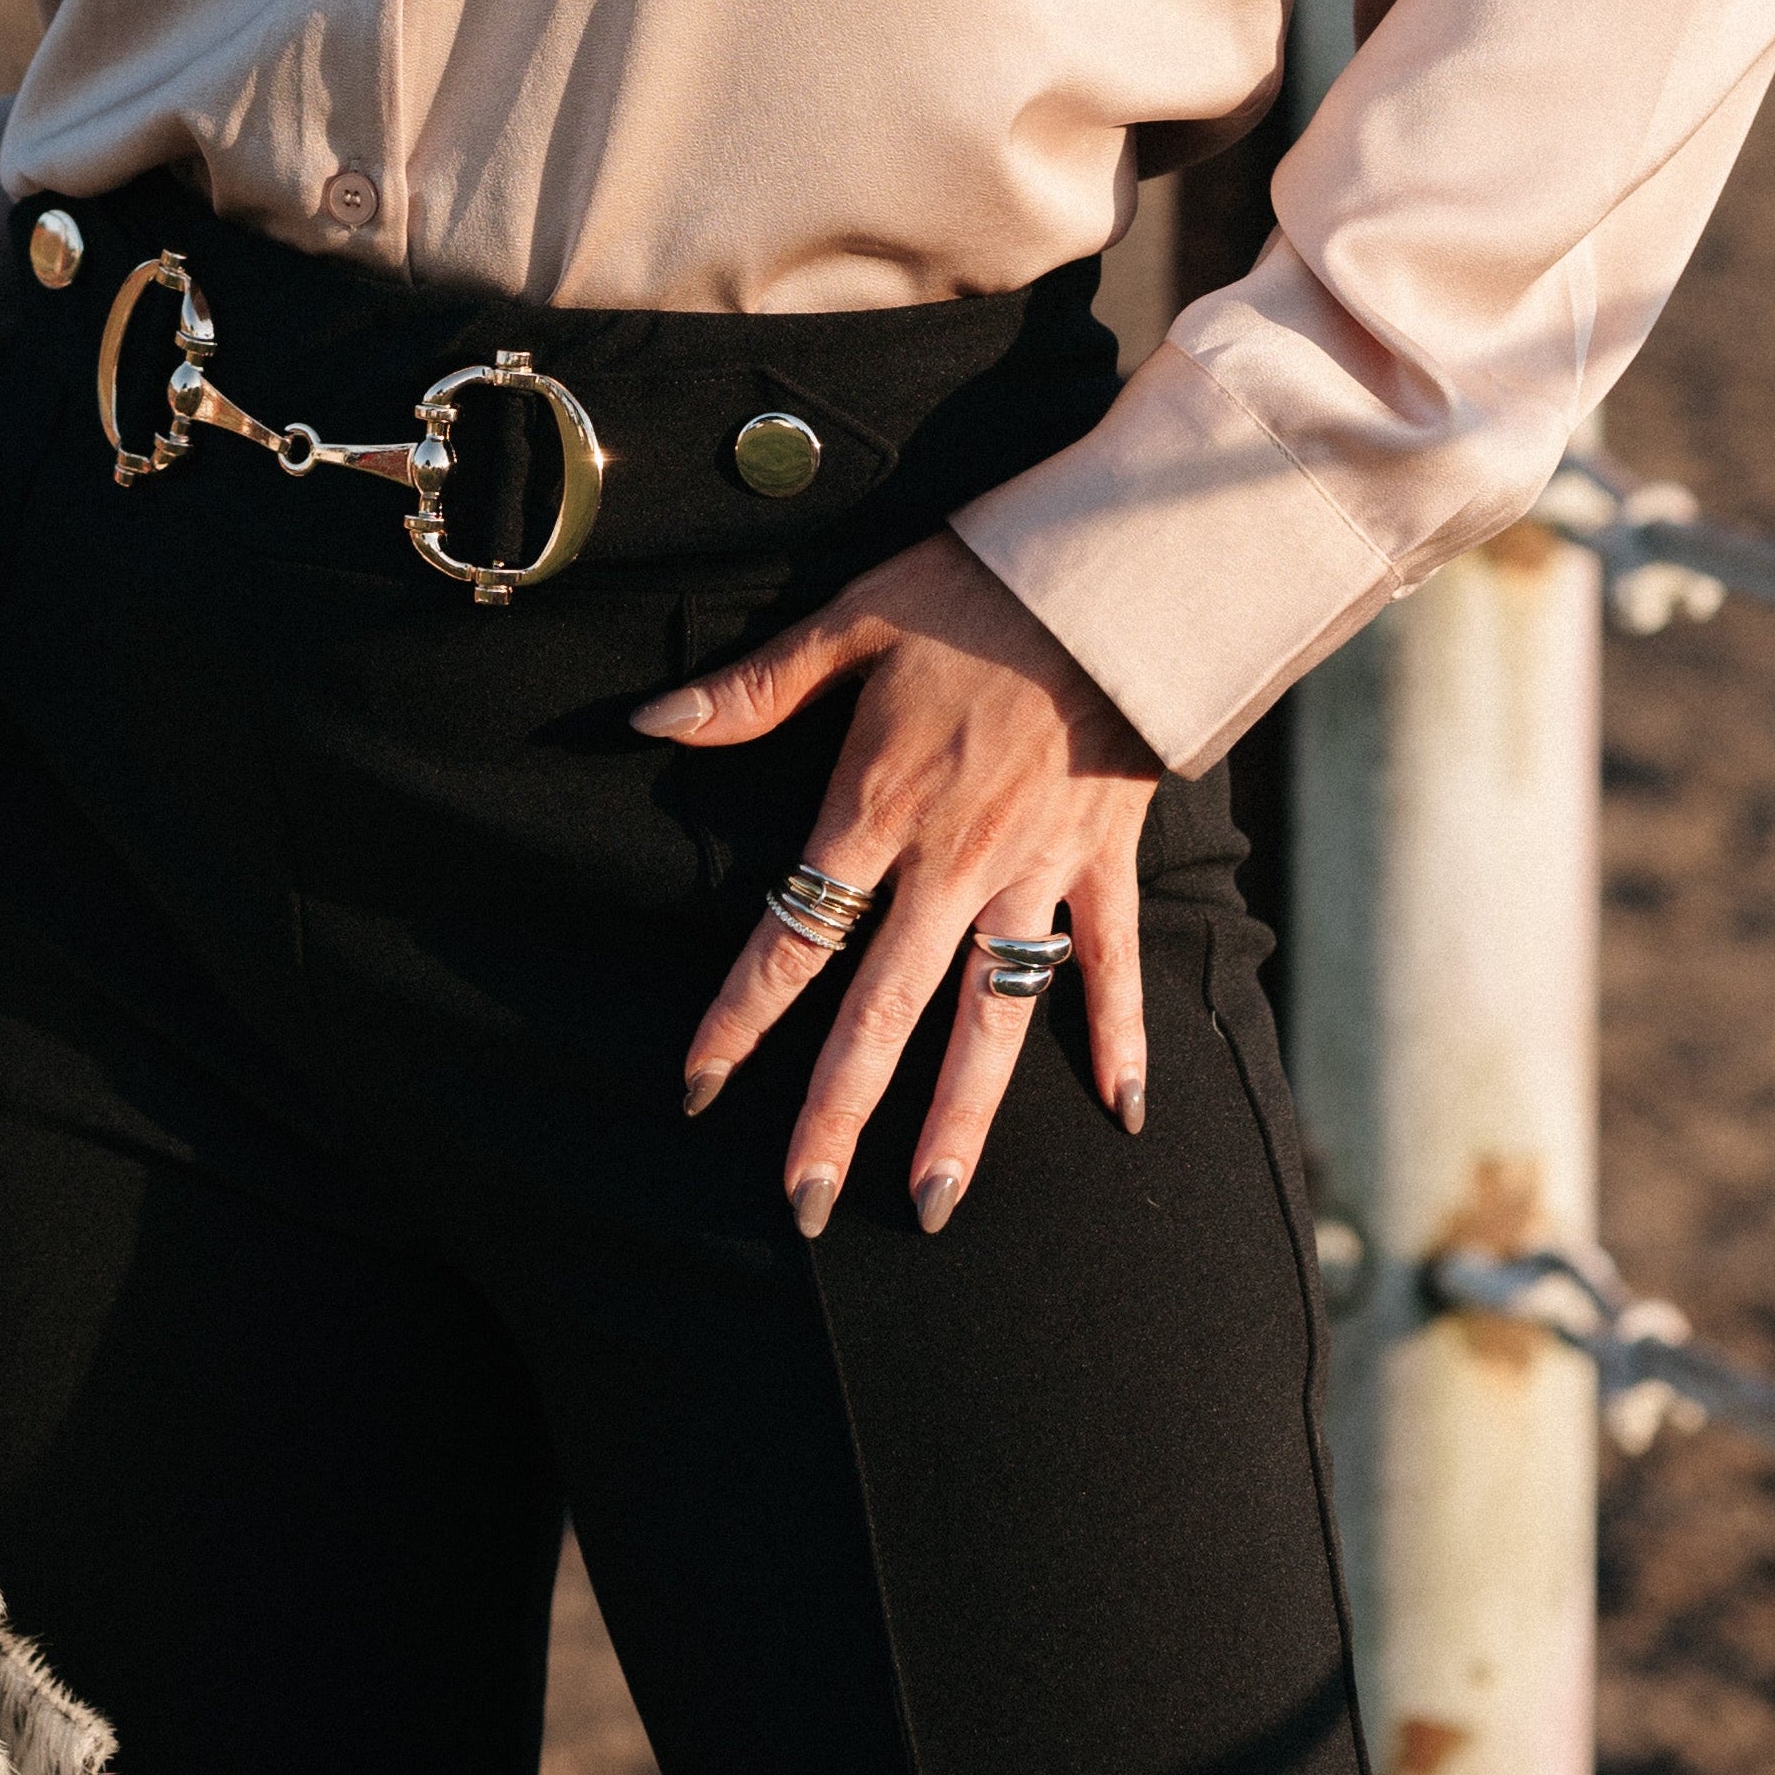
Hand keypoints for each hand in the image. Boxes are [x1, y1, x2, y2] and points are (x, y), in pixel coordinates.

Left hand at [631, 529, 1157, 1237]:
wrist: (1113, 570)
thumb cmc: (970, 587)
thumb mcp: (849, 620)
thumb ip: (753, 690)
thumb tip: (649, 723)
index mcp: (876, 807)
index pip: (793, 937)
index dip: (741, 1018)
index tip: (700, 1088)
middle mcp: (951, 862)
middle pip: (882, 1011)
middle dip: (838, 1113)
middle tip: (804, 1203)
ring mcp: (1035, 870)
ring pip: (992, 1018)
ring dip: (962, 1116)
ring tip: (933, 1203)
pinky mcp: (1105, 859)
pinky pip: (1113, 965)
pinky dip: (1123, 1036)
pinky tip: (1124, 1115)